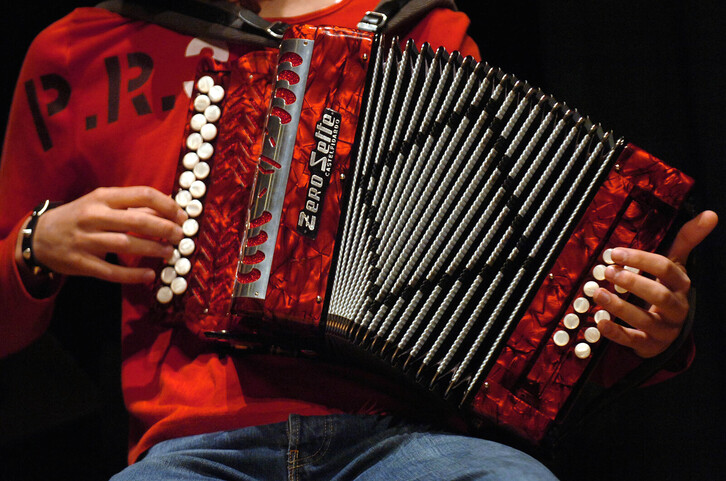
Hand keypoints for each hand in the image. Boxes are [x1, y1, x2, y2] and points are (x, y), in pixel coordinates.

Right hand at [26, 186, 186, 283]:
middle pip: (138, 220)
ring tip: (169, 253)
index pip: (142, 194)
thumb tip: (170, 205)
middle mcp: (95, 216)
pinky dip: (133, 275)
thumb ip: (134, 205)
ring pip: (127, 244)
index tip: (181, 216)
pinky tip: (150, 276)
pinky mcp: (82, 263)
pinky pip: (112, 271)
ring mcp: (87, 240)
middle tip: (180, 236)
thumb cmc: (81, 216)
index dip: (167, 206)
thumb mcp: (103, 203)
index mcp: (103, 197)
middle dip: (165, 229)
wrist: (41, 235)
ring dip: (153, 250)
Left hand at [592, 210, 717, 357]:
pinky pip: (634, 340)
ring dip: (619, 306)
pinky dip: (616, 332)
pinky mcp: (650, 346)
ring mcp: (664, 329)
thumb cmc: (667, 290)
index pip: (666, 269)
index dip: (641, 260)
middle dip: (632, 282)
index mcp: (681, 285)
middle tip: (607, 271)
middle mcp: (676, 308)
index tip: (614, 253)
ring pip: (645, 319)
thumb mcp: (676, 265)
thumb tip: (711, 214)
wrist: (667, 330)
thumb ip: (687, 240)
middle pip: (658, 295)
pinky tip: (600, 321)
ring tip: (597, 293)